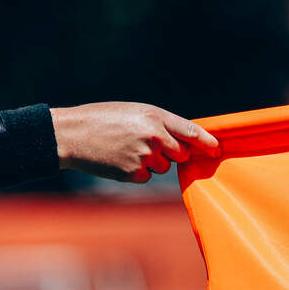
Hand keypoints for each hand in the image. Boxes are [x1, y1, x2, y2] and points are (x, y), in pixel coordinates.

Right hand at [49, 102, 218, 182]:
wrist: (72, 134)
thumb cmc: (103, 119)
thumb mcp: (135, 112)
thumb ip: (160, 123)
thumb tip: (184, 141)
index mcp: (155, 116)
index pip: (191, 131)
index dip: (207, 142)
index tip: (217, 150)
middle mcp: (154, 137)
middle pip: (180, 154)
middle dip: (172, 152)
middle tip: (149, 144)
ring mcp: (144, 157)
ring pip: (163, 167)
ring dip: (152, 162)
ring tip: (127, 149)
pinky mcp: (133, 173)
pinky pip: (146, 177)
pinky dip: (137, 172)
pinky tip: (120, 160)